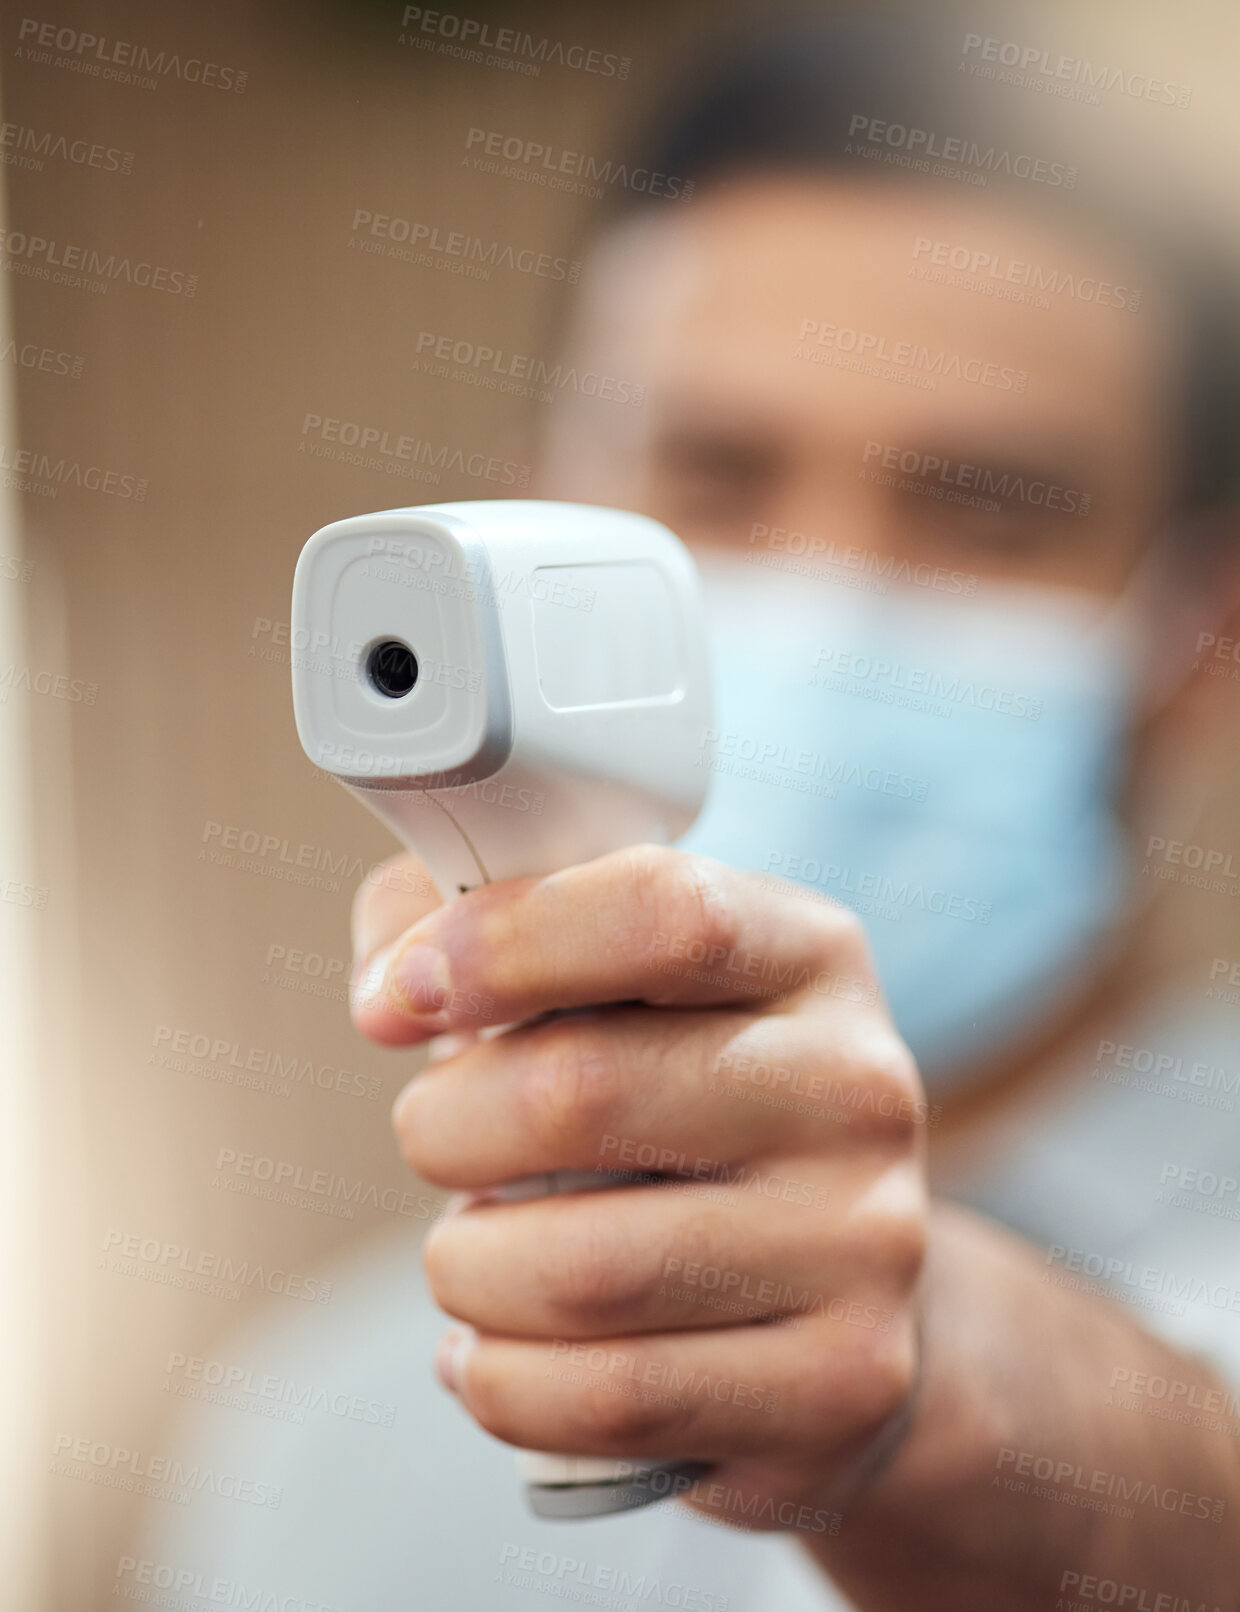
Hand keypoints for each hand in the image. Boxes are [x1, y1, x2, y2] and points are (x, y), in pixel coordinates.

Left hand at [350, 845, 928, 1533]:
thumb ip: (464, 920)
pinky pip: (608, 1398)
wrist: (832, 1277)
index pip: (660, 914)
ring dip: (464, 1268)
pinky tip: (492, 1352)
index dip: (503, 945)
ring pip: (580, 1270)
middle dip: (446, 1127)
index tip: (402, 998)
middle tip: (434, 1140)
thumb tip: (389, 996)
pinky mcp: (843, 1383)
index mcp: (808, 951)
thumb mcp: (600, 973)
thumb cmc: (670, 1095)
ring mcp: (866, 1242)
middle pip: (583, 1091)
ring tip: (469, 1255)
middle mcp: (859, 1086)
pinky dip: (502, 1381)